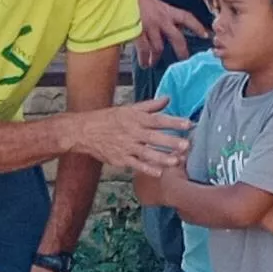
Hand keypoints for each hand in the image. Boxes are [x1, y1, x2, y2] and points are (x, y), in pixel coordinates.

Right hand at [71, 94, 186, 176]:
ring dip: (162, 158)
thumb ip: (150, 106)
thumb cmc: (109, 118)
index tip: (188, 123)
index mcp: (135, 118)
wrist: (84, 131)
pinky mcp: (120, 159)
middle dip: (171, 142)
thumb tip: (168, 98)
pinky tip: (159, 173)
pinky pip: (135, 165)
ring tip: (177, 161)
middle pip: (154, 137)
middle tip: (187, 145)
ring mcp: (126, 147)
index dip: (173, 121)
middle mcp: (132, 132)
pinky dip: (146, 169)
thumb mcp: (129, 109)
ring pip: (147, 153)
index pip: (157, 119)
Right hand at [139, 0, 207, 65]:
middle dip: (182, 50)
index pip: (186, 17)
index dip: (197, 26)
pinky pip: (144, 50)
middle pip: (177, 38)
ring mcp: (150, 26)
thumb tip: (167, 20)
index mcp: (166, 10)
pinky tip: (144, 63)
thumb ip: (161, 12)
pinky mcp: (138, 31)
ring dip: (156, 57)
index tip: (205, 34)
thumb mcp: (153, 1)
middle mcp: (161, 19)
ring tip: (152, 64)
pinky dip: (144, 58)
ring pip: (159, 47)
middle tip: (184, 59)